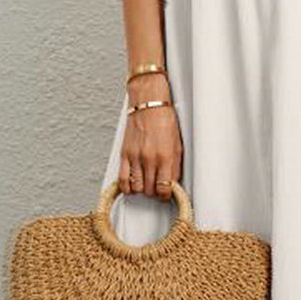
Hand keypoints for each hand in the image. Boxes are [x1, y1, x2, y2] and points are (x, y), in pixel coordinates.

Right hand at [119, 73, 183, 200]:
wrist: (148, 104)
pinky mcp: (124, 154)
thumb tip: (173, 181)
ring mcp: (136, 157)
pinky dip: (127, 187)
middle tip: (157, 188)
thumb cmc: (164, 120)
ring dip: (142, 190)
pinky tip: (132, 186)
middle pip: (150, 190)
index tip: (166, 194)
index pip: (165, 188)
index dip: (166, 195)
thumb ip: (175, 165)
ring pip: (137, 187)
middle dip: (154, 193)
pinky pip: (123, 179)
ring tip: (146, 185)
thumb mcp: (177, 144)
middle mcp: (150, 158)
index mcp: (166, 156)